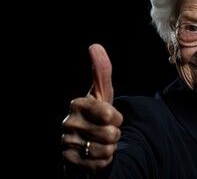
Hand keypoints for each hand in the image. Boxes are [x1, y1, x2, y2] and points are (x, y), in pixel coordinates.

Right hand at [61, 44, 122, 170]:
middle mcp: (68, 123)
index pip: (110, 114)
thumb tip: (95, 45)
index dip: (117, 118)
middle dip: (114, 134)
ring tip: (99, 141)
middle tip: (105, 131)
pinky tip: (94, 153)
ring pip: (106, 150)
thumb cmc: (96, 114)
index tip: (111, 116)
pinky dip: (103, 160)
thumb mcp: (101, 93)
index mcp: (77, 104)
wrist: (83, 142)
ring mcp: (67, 143)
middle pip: (111, 134)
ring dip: (109, 147)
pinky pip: (99, 164)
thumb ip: (101, 71)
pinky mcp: (69, 161)